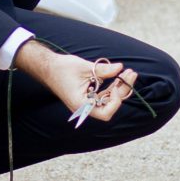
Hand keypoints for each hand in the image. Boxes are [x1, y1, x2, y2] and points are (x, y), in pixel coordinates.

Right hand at [14, 39, 137, 120]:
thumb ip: (103, 70)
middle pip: (109, 106)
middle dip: (122, 90)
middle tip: (131, 74)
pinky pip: (103, 94)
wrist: (48, 67)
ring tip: (129, 73)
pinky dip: (111, 86)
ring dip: (119, 87)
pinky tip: (119, 74)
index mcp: (81, 105)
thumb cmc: (62, 68)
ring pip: (108, 99)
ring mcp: (86, 102)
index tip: (117, 85)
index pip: (105, 113)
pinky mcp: (87, 96)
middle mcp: (85, 107)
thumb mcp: (85, 67)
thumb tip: (120, 68)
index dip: (115, 102)